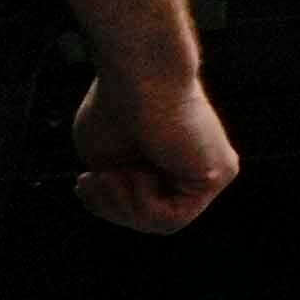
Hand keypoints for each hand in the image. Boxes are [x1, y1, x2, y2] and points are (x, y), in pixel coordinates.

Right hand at [70, 61, 239, 233]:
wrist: (137, 75)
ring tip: (111, 174)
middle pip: (148, 218)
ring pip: (161, 224)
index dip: (105, 205)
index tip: (79, 183)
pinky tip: (138, 174)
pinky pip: (176, 218)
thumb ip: (116, 188)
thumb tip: (120, 209)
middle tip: (89, 180)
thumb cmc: (116, 106)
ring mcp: (210, 170)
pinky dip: (146, 204)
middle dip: (111, 207)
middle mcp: (193, 165)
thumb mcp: (104, 159)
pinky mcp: (219, 174)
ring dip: (124, 206)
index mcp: (168, 159)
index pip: (139, 204)